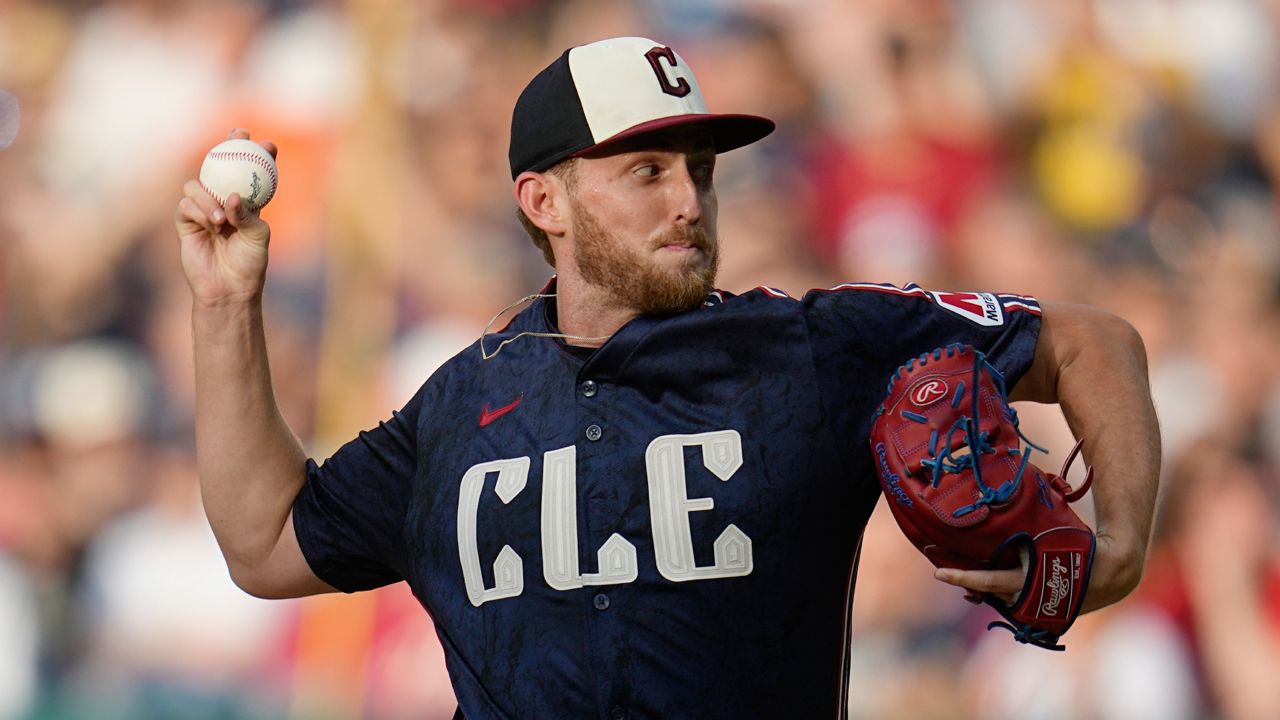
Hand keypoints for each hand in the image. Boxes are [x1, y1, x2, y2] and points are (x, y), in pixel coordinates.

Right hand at [175, 128, 276, 306]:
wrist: (229, 288)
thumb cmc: (249, 264)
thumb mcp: (258, 237)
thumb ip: (247, 214)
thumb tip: (232, 195)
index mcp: (245, 204)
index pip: (249, 174)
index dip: (256, 155)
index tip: (266, 143)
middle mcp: (222, 203)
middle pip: (219, 167)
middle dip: (228, 147)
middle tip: (237, 136)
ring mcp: (202, 211)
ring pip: (196, 186)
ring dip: (208, 197)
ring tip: (221, 219)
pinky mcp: (186, 223)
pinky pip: (186, 206)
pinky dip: (199, 212)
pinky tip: (212, 225)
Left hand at [934, 532, 1142, 612]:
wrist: (1114, 572)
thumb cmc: (1081, 544)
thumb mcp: (1049, 531)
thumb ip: (1023, 524)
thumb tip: (998, 497)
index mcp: (1028, 579)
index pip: (987, 580)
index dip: (961, 576)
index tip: (937, 573)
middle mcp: (1027, 598)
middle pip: (987, 592)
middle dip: (967, 580)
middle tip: (946, 566)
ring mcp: (1034, 608)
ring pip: (998, 599)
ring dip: (983, 586)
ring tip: (965, 569)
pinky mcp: (1040, 610)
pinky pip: (1011, 601)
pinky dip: (1000, 591)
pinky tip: (986, 582)